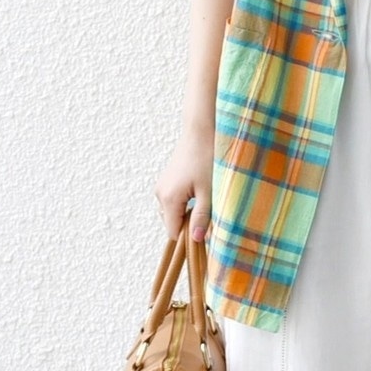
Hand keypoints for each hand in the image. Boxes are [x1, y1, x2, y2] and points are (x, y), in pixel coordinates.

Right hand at [154, 124, 213, 242]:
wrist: (201, 131)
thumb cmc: (207, 158)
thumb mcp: (209, 192)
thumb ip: (203, 217)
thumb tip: (197, 240)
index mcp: (169, 199)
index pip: (173, 233)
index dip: (190, 236)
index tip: (207, 231)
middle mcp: (160, 194)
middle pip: (172, 223)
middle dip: (189, 224)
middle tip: (210, 212)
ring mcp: (162, 186)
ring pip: (174, 212)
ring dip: (189, 212)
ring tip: (206, 199)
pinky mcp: (166, 180)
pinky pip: (174, 201)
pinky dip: (186, 203)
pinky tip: (200, 192)